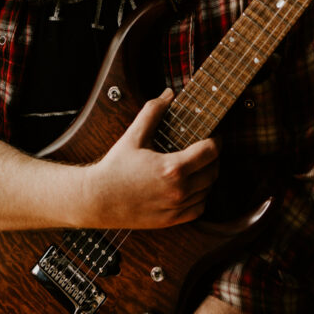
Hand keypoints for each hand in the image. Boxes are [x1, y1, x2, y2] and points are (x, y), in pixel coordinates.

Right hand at [80, 89, 220, 229]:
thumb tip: (169, 94)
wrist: (97, 199)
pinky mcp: (171, 220)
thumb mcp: (133, 136)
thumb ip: (153, 112)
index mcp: (172, 168)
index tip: (214, 135)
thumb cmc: (115, 167)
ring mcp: (176, 207)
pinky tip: (192, 186)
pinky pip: (199, 208)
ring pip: (208, 190)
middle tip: (206, 148)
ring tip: (198, 165)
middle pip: (213, 171)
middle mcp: (178, 190)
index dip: (216, 140)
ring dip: (208, 176)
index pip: (210, 152)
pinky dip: (201, 197)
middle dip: (213, 157)